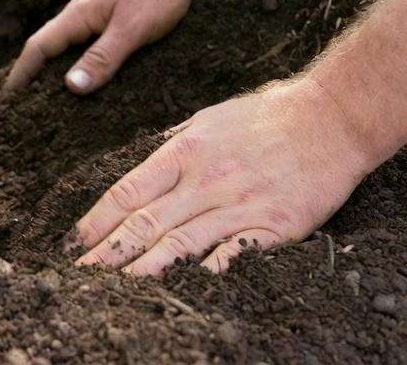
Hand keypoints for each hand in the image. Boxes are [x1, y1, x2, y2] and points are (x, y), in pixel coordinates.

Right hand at [5, 0, 207, 93]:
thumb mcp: (131, 28)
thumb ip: (102, 57)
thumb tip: (71, 87)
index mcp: (77, 17)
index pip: (37, 47)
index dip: (21, 73)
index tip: (7, 100)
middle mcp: (80, 17)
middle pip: (46, 50)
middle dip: (31, 77)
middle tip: (23, 111)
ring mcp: (95, 18)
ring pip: (67, 50)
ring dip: (54, 73)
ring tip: (50, 104)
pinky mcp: (111, 21)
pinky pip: (85, 47)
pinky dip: (78, 66)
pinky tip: (86, 82)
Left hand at [69, 79, 379, 275]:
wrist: (334, 116)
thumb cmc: (271, 114)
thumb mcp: (209, 118)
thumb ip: (174, 145)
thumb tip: (142, 167)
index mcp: (184, 151)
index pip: (127, 192)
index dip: (96, 221)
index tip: (72, 244)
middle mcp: (205, 180)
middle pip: (144, 224)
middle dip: (106, 254)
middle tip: (77, 278)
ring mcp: (239, 205)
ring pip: (179, 245)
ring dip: (142, 271)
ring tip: (112, 292)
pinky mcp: (274, 227)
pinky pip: (232, 256)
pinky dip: (205, 274)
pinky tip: (182, 291)